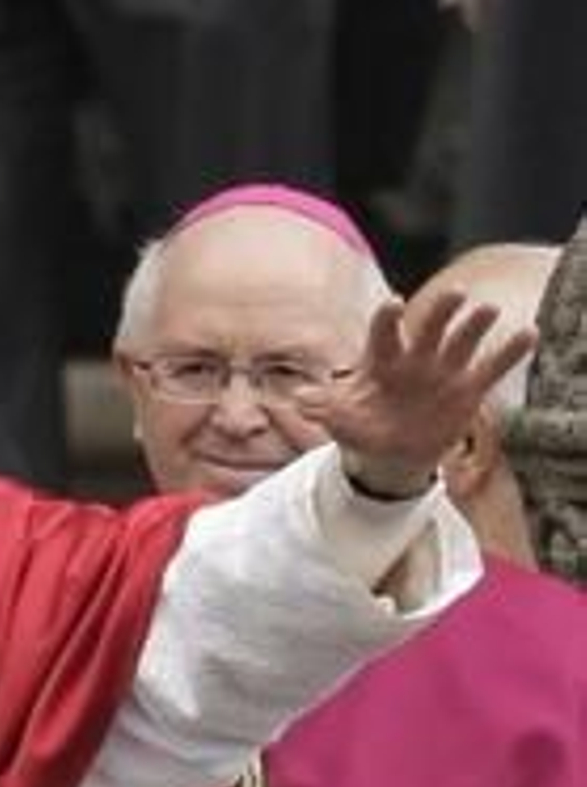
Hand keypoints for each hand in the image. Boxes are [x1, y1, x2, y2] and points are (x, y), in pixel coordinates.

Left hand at [297, 289, 534, 498]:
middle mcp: (416, 357)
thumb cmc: (362, 428)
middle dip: (440, 312)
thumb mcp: (341, 420)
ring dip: (475, 325)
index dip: (388, 319)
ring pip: (462, 340)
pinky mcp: (468, 387)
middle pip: (430, 327)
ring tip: (489, 311)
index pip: (384, 333)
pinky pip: (491, 367)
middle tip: (454, 294)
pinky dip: (509, 352)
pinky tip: (527, 335)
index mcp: (382, 360)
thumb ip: (324, 407)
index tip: (393, 306)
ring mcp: (444, 370)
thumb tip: (297, 401)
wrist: (390, 453)